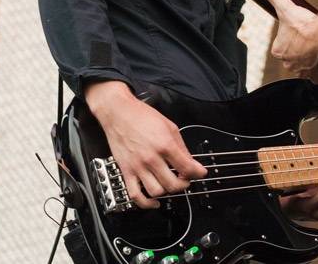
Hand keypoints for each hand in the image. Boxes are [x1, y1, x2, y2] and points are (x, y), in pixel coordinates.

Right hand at [85, 81, 206, 208]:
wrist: (119, 113)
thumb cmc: (142, 116)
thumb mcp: (170, 127)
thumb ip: (182, 147)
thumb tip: (193, 163)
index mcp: (165, 145)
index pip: (187, 168)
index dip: (197, 173)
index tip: (199, 173)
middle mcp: (151, 158)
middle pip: (173, 184)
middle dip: (183, 184)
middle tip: (185, 179)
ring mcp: (138, 166)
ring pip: (156, 192)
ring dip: (166, 191)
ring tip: (169, 183)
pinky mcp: (126, 171)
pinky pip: (135, 195)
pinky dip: (146, 203)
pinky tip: (154, 202)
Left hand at [255, 0, 317, 82]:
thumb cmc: (305, 24)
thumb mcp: (285, 6)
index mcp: (279, 51)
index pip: (282, 45)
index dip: (291, 36)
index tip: (299, 30)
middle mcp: (290, 65)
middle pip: (294, 56)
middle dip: (302, 48)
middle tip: (311, 37)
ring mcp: (305, 73)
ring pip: (307, 66)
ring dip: (312, 59)